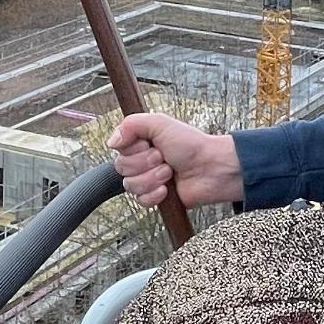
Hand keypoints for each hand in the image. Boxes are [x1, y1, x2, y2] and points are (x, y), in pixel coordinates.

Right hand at [108, 113, 242, 208]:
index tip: (149, 144)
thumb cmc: (191, 144)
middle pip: (122, 168)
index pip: (118, 150)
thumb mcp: (160, 123)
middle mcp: (142, 161)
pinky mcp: (156, 197)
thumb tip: (112, 141)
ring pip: (130, 186)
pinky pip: (141, 201)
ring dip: (152, 178)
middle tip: (163, 158)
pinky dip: (155, 195)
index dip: (133, 149)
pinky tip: (167, 189)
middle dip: (145, 163)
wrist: (211, 168)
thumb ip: (131, 124)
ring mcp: (148, 180)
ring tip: (169, 172)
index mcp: (140, 143)